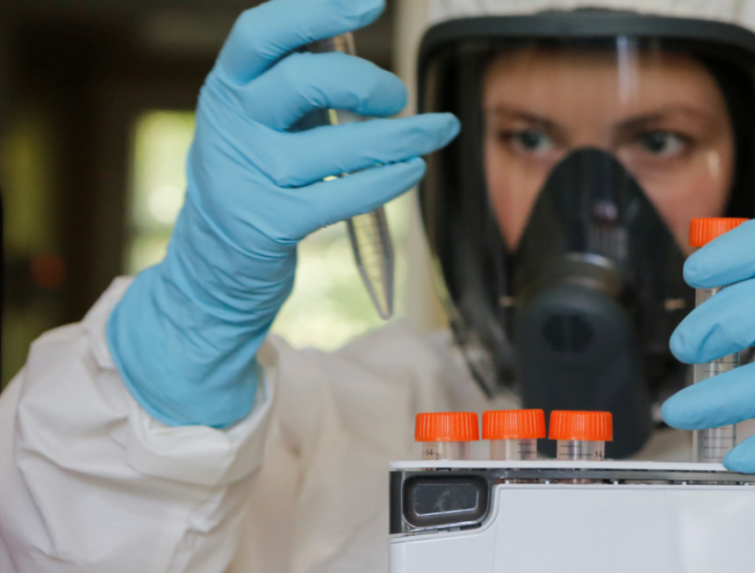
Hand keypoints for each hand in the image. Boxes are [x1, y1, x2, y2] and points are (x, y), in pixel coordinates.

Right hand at [107, 0, 458, 427]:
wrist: (214, 260)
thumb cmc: (256, 173)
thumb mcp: (263, 117)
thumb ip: (299, 78)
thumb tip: (360, 40)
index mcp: (228, 85)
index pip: (262, 32)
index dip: (316, 11)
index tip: (370, 2)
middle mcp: (230, 124)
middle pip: (305, 81)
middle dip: (367, 82)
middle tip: (397, 97)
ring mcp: (248, 176)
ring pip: (337, 146)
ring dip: (400, 137)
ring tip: (436, 131)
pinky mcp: (270, 222)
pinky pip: (343, 195)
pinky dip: (388, 180)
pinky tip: (413, 169)